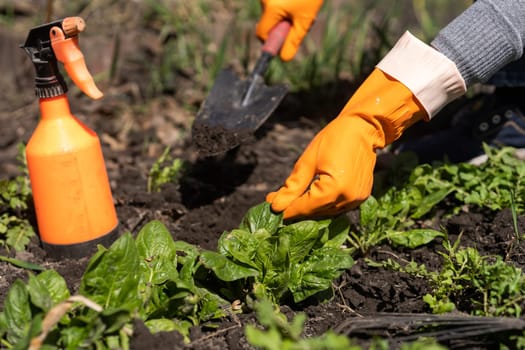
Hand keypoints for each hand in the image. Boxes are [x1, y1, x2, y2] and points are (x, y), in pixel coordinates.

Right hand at [256, 0, 322, 60]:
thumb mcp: (305, 20)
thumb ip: (293, 41)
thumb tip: (283, 58)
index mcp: (271, 8)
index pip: (261, 33)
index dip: (271, 40)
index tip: (283, 39)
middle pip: (266, 21)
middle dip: (280, 24)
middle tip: (297, 18)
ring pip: (270, 11)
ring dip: (283, 13)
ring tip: (299, 4)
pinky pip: (272, 2)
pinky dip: (283, 4)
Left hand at [266, 69, 426, 218]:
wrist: (364, 128)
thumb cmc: (334, 138)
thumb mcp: (307, 161)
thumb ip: (292, 187)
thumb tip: (276, 206)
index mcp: (334, 189)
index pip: (305, 207)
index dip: (288, 210)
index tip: (272, 209)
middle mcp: (348, 198)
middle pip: (316, 213)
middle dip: (296, 209)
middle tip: (277, 203)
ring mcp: (357, 200)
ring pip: (326, 212)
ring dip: (310, 209)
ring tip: (292, 199)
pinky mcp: (361, 197)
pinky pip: (337, 207)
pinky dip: (323, 205)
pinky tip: (311, 197)